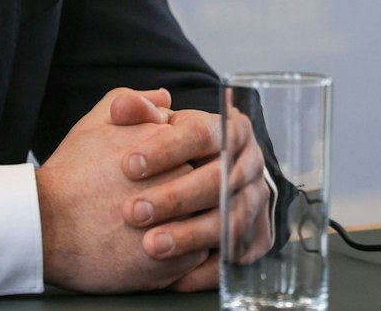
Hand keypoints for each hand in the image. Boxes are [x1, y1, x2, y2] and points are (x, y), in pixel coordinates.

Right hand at [35, 87, 213, 292]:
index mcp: (170, 147)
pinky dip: (181, 255)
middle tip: (165, 201)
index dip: (184, 161)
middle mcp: (180, 183)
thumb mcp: (98, 123)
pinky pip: (194, 258)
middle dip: (191, 193)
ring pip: (205, 223)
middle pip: (206, 186)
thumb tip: (164, 99)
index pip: (201, 150)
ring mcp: (178, 226)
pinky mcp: (169, 266)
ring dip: (191, 225)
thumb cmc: (71, 174)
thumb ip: (134, 103)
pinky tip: (157, 248)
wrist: (43, 225)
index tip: (167, 172)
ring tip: (164, 226)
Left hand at [118, 99, 274, 285]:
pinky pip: (236, 256)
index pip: (202, 133)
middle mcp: (249, 163)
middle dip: (175, 196)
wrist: (205, 186)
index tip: (128, 165)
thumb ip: (135, 111)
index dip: (166, 149)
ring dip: (190, 235)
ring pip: (229, 219)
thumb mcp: (153, 125)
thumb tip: (124, 105)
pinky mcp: (256, 237)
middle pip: (219, 179)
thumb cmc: (172, 153)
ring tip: (150, 245)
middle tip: (134, 211)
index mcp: (228, 129)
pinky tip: (174, 275)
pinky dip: (207, 268)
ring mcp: (256, 201)